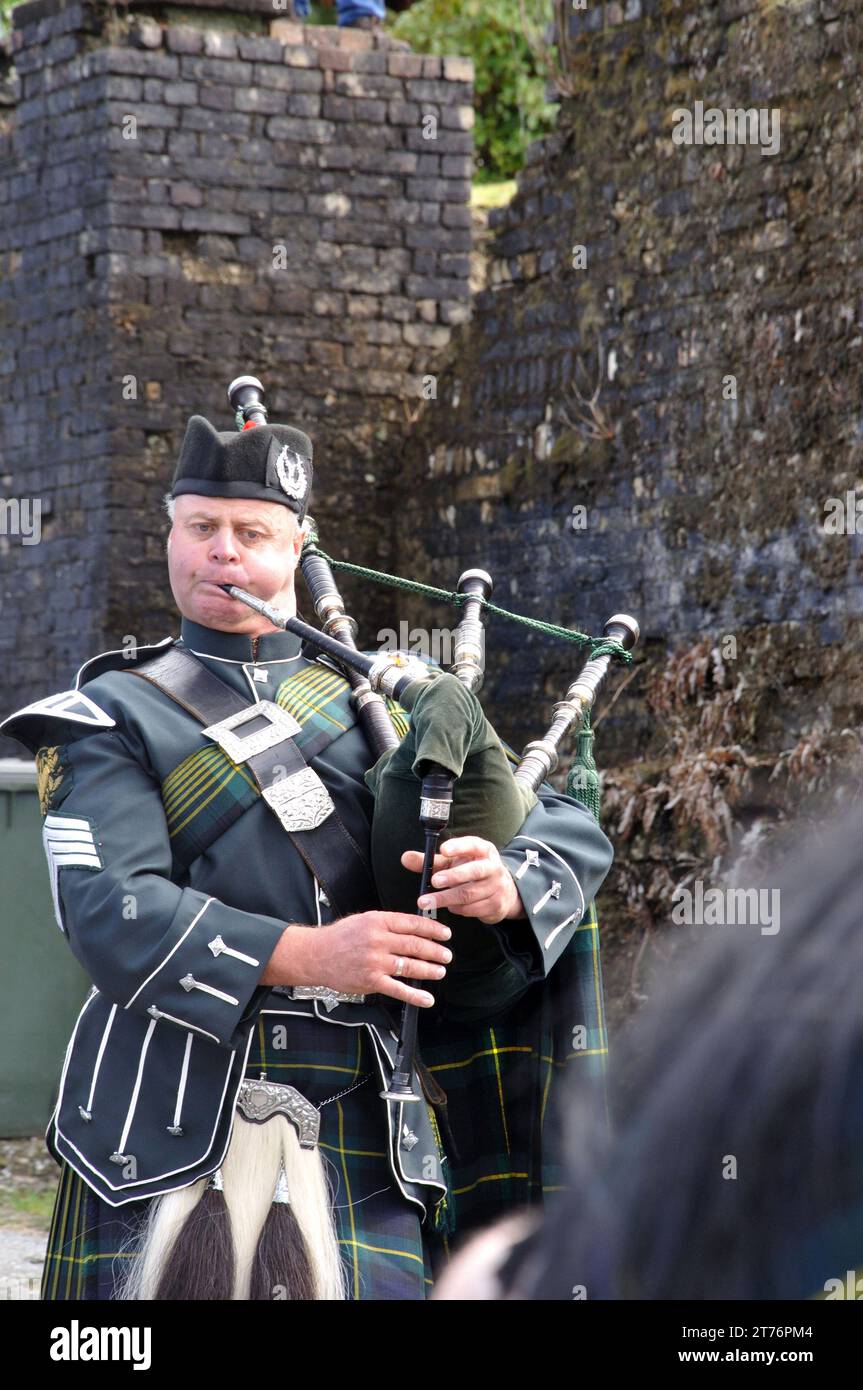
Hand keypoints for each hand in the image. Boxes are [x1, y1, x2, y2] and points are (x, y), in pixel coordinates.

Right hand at [304, 911, 452, 1008]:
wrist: (317, 955)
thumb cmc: (341, 937)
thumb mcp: (365, 920)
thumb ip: (388, 924)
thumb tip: (415, 928)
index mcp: (378, 921)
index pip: (413, 923)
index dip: (433, 929)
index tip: (445, 934)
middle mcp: (378, 940)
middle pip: (415, 945)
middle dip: (435, 951)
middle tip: (447, 955)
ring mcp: (375, 962)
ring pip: (410, 966)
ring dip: (429, 970)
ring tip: (440, 971)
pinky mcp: (371, 981)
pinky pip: (398, 989)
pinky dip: (415, 995)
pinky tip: (427, 998)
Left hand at [401, 836, 525, 925]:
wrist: (504, 891)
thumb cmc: (472, 871)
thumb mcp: (454, 863)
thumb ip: (432, 861)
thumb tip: (405, 858)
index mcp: (483, 851)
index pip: (473, 845)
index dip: (459, 847)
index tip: (443, 850)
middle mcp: (493, 867)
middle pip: (474, 871)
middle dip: (454, 876)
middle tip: (435, 881)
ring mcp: (496, 887)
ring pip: (470, 893)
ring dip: (447, 898)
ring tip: (428, 901)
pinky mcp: (496, 905)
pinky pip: (473, 909)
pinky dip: (458, 908)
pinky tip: (450, 906)